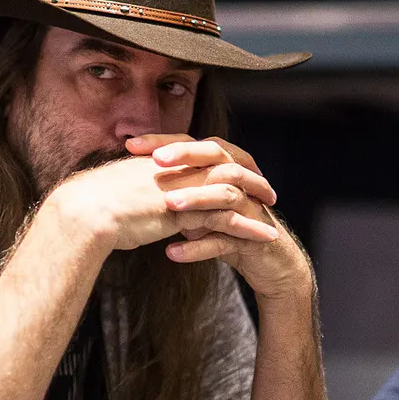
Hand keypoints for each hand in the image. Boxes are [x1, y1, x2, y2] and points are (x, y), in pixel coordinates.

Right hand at [49, 153, 279, 254]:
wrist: (83, 213)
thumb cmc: (90, 204)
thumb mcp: (118, 187)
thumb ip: (134, 184)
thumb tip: (134, 189)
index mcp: (161, 157)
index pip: (202, 150)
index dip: (224, 157)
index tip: (240, 167)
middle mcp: (176, 166)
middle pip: (225, 160)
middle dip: (250, 173)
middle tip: (266, 186)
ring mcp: (182, 187)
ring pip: (233, 186)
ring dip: (255, 199)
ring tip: (272, 211)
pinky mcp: (187, 212)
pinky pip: (229, 217)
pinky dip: (250, 227)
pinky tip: (266, 237)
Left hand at [128, 134, 311, 299]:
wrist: (268, 258)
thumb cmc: (225, 226)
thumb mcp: (198, 204)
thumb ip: (175, 188)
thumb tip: (132, 177)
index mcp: (221, 167)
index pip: (192, 143)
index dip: (163, 141)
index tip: (131, 144)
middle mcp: (238, 181)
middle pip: (215, 156)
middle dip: (186, 155)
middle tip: (157, 160)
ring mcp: (248, 207)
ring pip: (223, 195)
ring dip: (196, 198)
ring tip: (169, 204)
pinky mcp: (253, 236)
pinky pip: (226, 240)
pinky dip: (199, 247)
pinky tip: (172, 253)